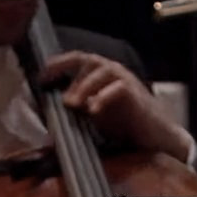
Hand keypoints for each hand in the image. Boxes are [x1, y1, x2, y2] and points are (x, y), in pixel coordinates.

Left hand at [44, 51, 193, 163]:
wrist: (155, 137)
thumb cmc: (123, 125)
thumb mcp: (92, 117)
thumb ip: (74, 112)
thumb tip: (46, 122)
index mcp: (101, 75)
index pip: (78, 59)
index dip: (58, 64)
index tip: (41, 77)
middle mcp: (113, 73)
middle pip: (88, 61)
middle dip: (69, 74)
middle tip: (55, 94)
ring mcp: (126, 81)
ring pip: (103, 70)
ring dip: (84, 85)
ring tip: (71, 104)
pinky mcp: (137, 95)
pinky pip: (119, 88)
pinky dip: (103, 97)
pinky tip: (92, 110)